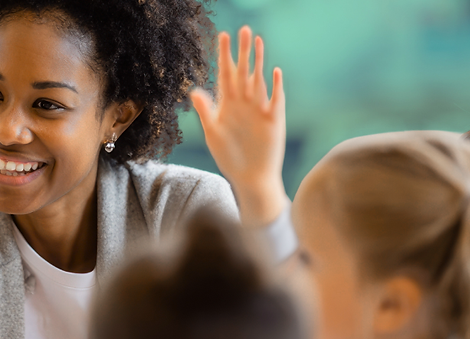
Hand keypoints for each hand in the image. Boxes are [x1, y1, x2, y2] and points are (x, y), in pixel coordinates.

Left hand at [190, 26, 288, 225]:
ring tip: (257, 41)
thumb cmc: (229, 157)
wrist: (250, 177)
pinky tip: (274, 71)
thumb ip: (205, 111)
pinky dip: (275, 85)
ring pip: (258, 79)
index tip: (222, 36)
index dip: (224, 56)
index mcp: (227, 104)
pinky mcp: (274, 119)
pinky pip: (275, 98)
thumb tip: (193, 90)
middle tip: (243, 29)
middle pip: (243, 71)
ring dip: (258, 61)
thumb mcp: (213, 133)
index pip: (225, 74)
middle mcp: (244, 102)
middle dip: (242, 51)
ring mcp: (260, 109)